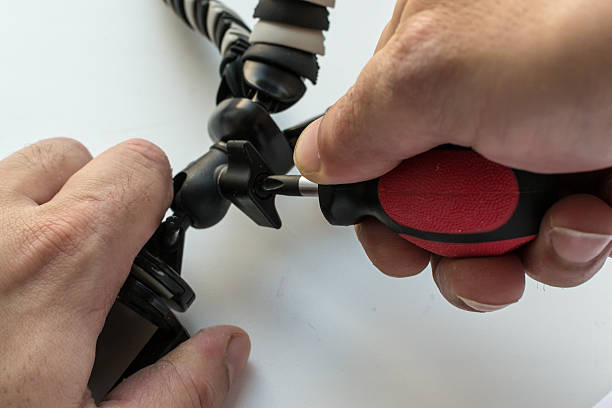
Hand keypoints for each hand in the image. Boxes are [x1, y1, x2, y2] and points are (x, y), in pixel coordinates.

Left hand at [0, 138, 249, 406]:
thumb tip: (223, 353)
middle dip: (98, 199)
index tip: (152, 230)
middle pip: (73, 157)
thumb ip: (176, 392)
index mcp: (54, 265)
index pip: (137, 169)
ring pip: (16, 173)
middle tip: (97, 263)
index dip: (158, 196)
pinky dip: (2, 227)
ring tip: (44, 277)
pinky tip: (1, 287)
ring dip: (40, 209)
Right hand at [294, 0, 611, 311]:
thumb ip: (362, 122)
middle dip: (451, 246)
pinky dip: (571, 242)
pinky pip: (554, 237)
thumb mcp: (439, 74)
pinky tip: (591, 214)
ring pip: (493, 233)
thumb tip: (316, 157)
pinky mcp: (583, 170)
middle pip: (432, 205)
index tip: (398, 242)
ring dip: (517, 251)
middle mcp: (476, 103)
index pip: (373, 154)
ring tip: (551, 225)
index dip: (381, 210)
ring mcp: (531, 140)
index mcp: (427, 66)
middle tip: (469, 249)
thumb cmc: (588, 33)